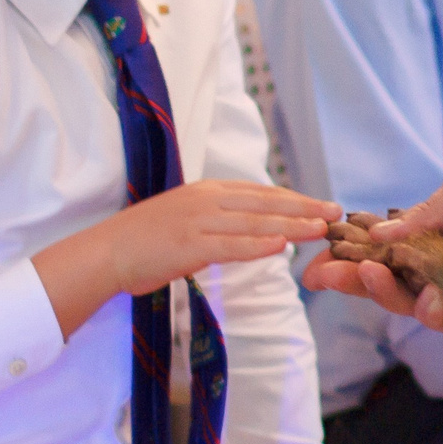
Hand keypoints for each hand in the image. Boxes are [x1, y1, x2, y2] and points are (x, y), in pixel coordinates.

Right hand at [35, 180, 337, 333]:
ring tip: (320, 229)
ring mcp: (197, 222)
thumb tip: (251, 225)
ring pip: (254, 222)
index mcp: (207, 191)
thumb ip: (217, 218)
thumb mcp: (185, 217)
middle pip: (265, 202)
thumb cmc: (145, 240)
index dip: (294, 198)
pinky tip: (281, 246)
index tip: (321, 204)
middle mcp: (206, 200)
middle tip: (335, 212)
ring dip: (291, 225)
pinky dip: (257, 245)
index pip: (260, 192)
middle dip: (304, 207)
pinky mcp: (188, 245)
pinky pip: (229, 245)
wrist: (106, 252)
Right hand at [301, 144, 442, 330]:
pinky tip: (428, 299)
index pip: (381, 250)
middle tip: (325, 277)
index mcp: (433, 231)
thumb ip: (425, 215)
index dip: (347, 256)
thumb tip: (378, 237)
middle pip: (388, 283)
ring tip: (371, 274)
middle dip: (352, 281)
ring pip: (413, 305)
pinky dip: (435, 310)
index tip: (315, 259)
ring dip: (387, 294)